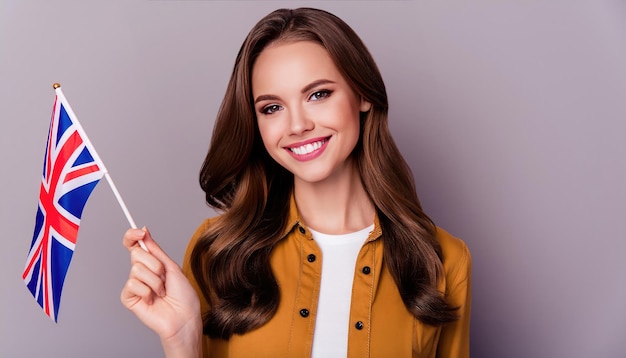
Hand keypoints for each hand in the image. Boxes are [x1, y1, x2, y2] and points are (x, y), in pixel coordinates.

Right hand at [121, 228, 201, 356]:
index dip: (132, 236)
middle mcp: (141, 272)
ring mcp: (134, 285)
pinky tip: (152, 299)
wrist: (184, 317)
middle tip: (164, 277)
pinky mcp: (129, 298)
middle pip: (136, 254)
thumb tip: (145, 232)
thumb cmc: (183, 296)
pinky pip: (132, 284)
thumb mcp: (172, 267)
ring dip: (155, 280)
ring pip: (136, 269)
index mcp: (151, 263)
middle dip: (155, 264)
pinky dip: (147, 291)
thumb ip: (155, 250)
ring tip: (161, 292)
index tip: (139, 232)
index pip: (134, 245)